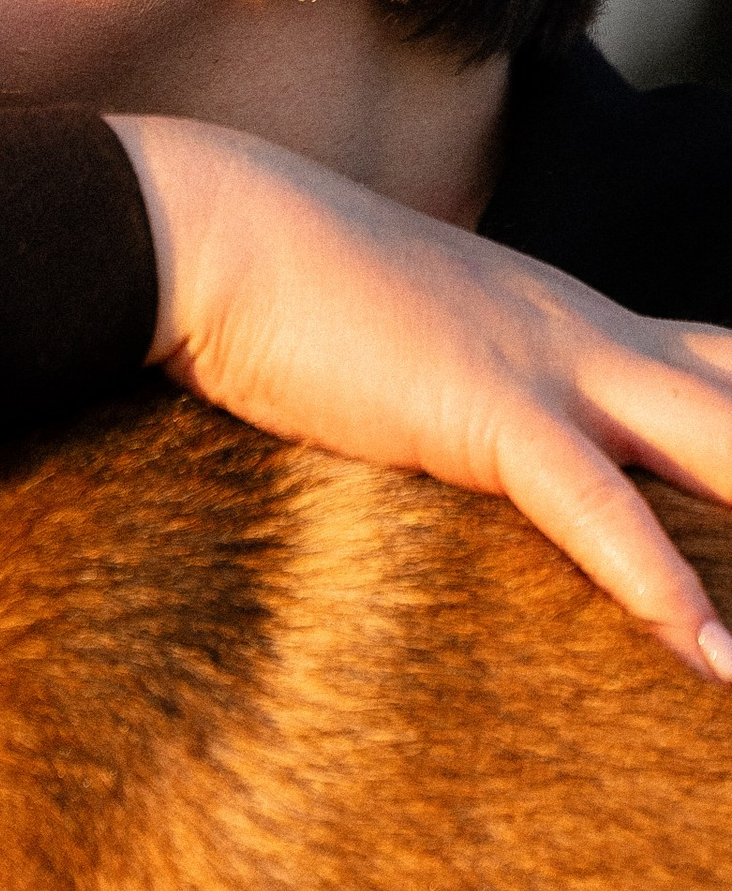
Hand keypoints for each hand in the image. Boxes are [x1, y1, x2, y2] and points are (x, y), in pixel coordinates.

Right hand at [107, 111, 731, 678]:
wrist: (210, 230)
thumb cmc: (295, 291)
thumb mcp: (423, 340)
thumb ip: (482, 393)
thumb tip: (488, 447)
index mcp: (580, 321)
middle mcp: (593, 336)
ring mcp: (548, 366)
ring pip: (722, 448)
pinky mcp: (485, 411)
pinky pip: (597, 510)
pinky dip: (663, 590)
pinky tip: (715, 660)